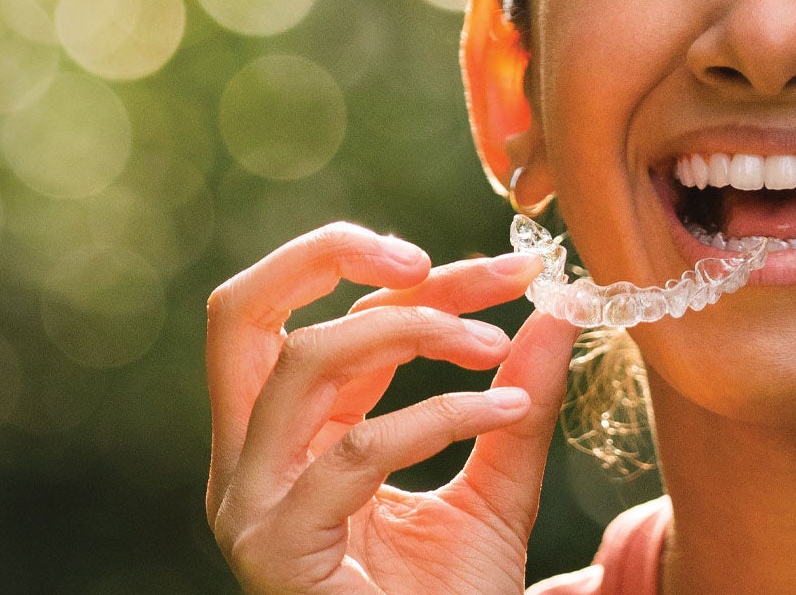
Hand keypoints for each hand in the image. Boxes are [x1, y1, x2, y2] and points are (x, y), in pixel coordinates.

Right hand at [205, 222, 582, 594]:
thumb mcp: (494, 494)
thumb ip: (514, 404)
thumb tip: (555, 308)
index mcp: (289, 436)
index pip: (329, 317)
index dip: (420, 276)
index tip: (520, 267)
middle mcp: (250, 457)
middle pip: (240, 310)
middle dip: (328, 253)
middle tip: (433, 253)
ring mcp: (249, 500)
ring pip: (297, 361)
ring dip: (406, 332)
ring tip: (496, 352)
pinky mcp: (274, 543)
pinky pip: (354, 451)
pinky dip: (437, 415)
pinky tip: (507, 415)